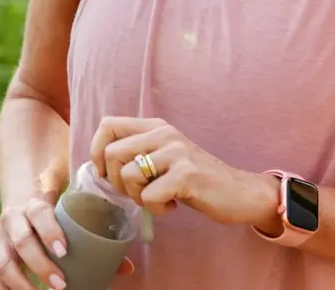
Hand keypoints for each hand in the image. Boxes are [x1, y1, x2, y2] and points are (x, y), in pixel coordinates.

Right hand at [0, 194, 134, 289]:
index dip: (50, 231)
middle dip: (40, 265)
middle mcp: (12, 217)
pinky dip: (4, 288)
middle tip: (61, 285)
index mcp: (35, 205)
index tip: (65, 252)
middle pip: (21, 241)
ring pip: (3, 261)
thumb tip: (127, 268)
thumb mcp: (72, 224)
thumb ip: (98, 242)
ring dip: (22, 284)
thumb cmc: (57, 224)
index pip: (40, 212)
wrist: (21, 215)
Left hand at [90, 117, 281, 231]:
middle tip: (137, 193)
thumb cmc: (195, 180)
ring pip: (128, 176)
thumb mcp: (165, 157)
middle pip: (112, 153)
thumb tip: (97, 167)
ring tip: (158, 199)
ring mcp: (176, 152)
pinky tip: (173, 206)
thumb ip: (137, 153)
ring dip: (137, 197)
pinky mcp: (186, 174)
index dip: (96, 151)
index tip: (107, 173)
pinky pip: (149, 196)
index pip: (108, 124)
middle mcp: (164, 133)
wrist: (238, 192)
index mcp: (155, 126)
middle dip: (117, 183)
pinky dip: (156, 210)